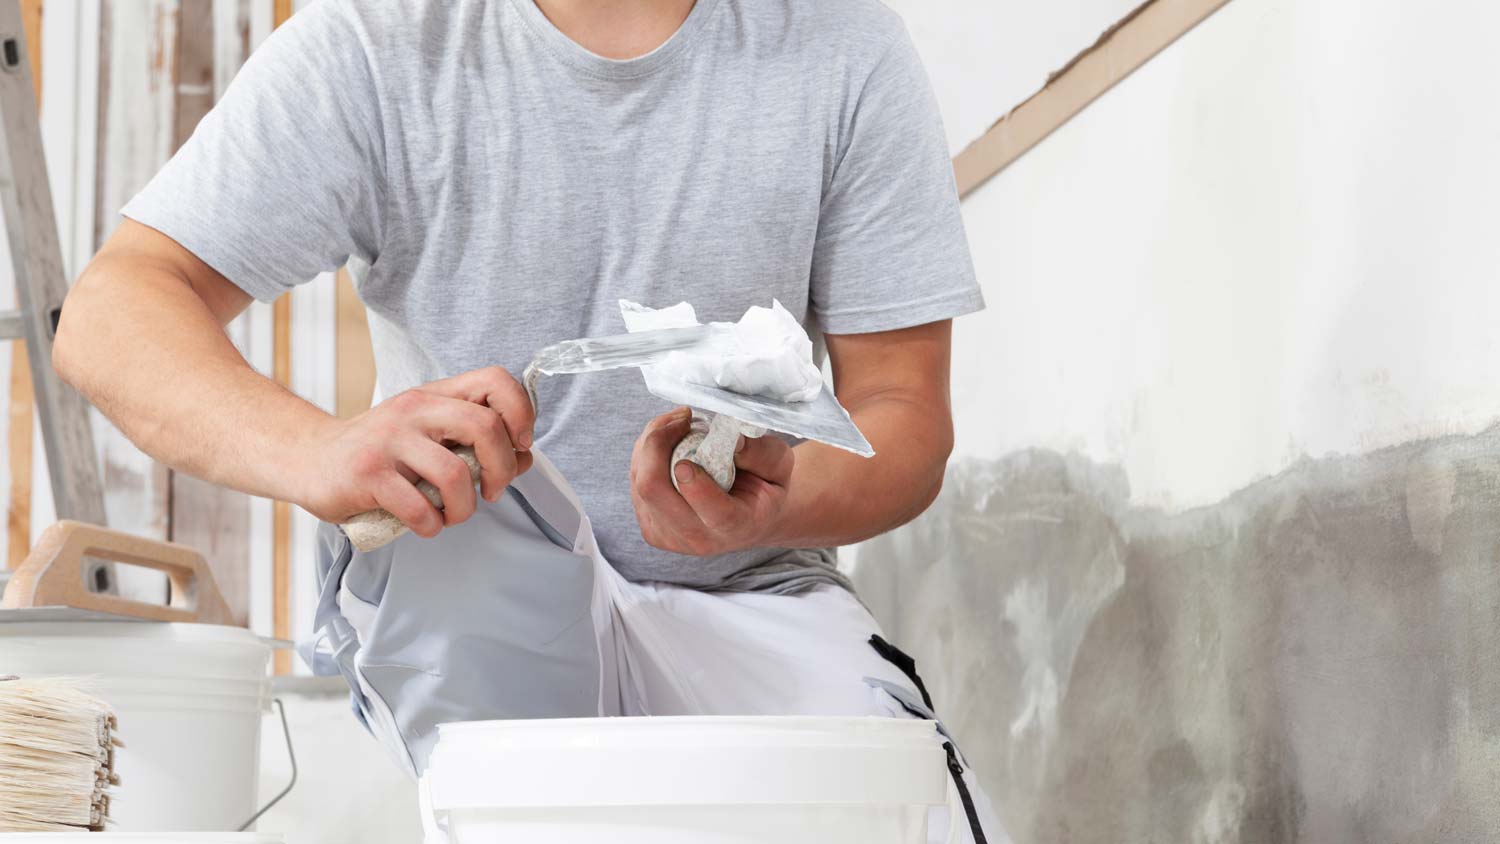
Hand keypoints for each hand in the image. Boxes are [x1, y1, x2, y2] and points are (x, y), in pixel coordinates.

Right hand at [295, 367, 534, 536]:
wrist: (310, 460)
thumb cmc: (380, 452)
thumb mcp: (427, 434)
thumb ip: (473, 441)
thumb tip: (524, 456)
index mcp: (434, 396)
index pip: (494, 380)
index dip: (520, 412)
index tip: (519, 445)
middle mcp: (413, 410)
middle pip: (484, 427)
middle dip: (502, 469)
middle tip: (491, 491)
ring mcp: (389, 440)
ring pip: (455, 475)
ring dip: (464, 508)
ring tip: (451, 515)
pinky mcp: (368, 474)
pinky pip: (420, 508)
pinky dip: (432, 526)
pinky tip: (425, 524)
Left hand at [629, 407, 794, 555]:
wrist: (748, 518)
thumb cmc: (764, 487)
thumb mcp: (779, 465)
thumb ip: (762, 452)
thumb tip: (732, 440)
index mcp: (737, 525)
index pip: (713, 511)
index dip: (695, 481)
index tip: (692, 443)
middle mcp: (698, 537)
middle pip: (654, 490)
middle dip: (658, 442)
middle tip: (682, 417)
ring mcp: (669, 536)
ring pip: (640, 482)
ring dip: (652, 443)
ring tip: (679, 425)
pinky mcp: (651, 527)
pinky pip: (636, 482)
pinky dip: (646, 455)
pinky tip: (668, 445)